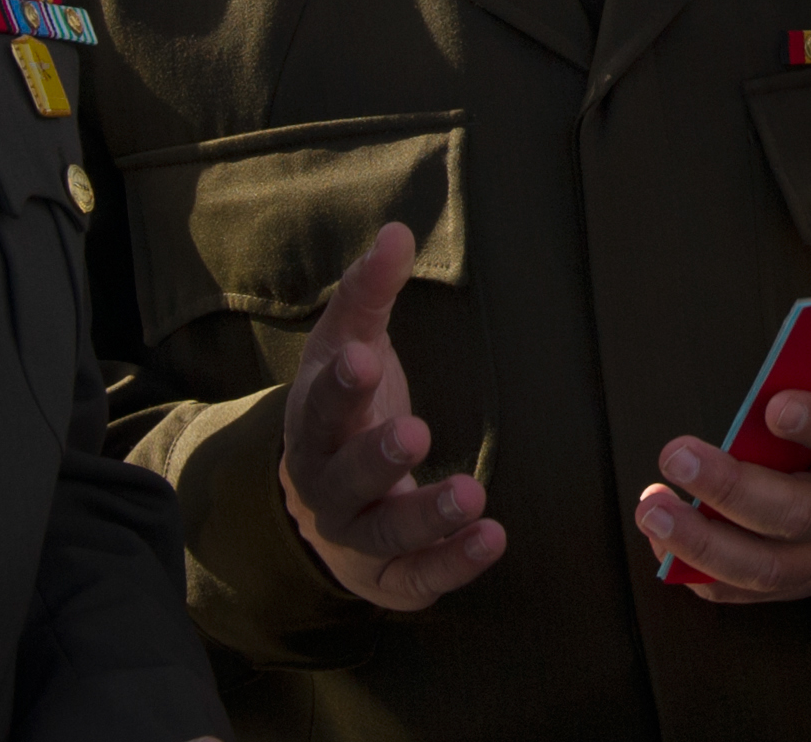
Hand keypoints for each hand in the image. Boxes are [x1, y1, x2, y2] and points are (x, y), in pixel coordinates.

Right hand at [279, 223, 505, 609]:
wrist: (322, 503)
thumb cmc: (346, 408)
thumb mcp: (348, 346)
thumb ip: (370, 293)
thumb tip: (397, 231)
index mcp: (315, 424)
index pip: (320, 404)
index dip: (339, 384)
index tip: (363, 356)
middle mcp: (328, 486)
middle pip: (343, 477)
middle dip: (375, 456)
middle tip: (415, 433)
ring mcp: (356, 535)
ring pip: (383, 535)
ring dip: (426, 518)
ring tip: (474, 496)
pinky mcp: (390, 577)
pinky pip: (418, 579)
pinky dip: (453, 565)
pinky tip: (495, 539)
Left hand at [635, 345, 810, 602]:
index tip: (775, 407)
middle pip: (797, 514)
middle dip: (732, 488)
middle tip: (677, 455)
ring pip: (765, 566)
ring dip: (700, 541)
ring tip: (651, 506)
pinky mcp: (801, 583)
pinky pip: (746, 589)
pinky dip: (699, 571)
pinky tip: (661, 537)